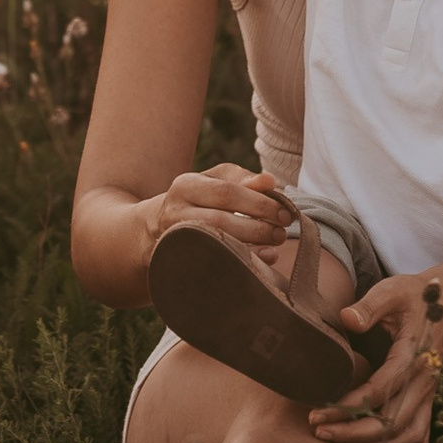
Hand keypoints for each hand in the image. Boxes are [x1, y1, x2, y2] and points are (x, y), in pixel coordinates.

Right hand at [142, 163, 297, 267]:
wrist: (156, 228)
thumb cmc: (197, 199)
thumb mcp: (213, 181)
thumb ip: (242, 179)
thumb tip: (271, 181)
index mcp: (186, 185)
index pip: (226, 192)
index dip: (259, 203)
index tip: (285, 210)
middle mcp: (176, 212)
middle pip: (222, 220)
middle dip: (259, 226)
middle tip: (283, 229)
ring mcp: (177, 240)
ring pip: (218, 244)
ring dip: (254, 244)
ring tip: (276, 240)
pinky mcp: (182, 263)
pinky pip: (217, 264)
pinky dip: (245, 261)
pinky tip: (264, 258)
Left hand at [303, 268, 442, 442]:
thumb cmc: (413, 296)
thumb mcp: (391, 292)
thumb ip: (369, 306)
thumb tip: (347, 318)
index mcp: (412, 356)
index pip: (380, 391)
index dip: (349, 405)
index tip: (319, 409)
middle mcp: (424, 382)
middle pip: (392, 421)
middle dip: (354, 432)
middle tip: (319, 429)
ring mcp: (428, 395)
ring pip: (407, 436)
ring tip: (337, 441)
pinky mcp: (427, 400)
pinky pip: (419, 438)